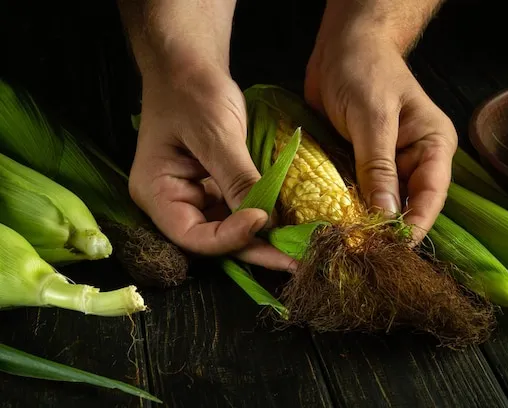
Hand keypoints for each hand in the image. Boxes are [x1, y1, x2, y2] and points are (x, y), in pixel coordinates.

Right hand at [129, 68, 295, 271]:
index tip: (263, 219)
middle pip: (214, 239)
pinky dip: (263, 215)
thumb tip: (266, 222)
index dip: (229, 237)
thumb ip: (238, 179)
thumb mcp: (215, 134)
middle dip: (255, 249)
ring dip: (264, 238)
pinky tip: (289, 223)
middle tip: (295, 261)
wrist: (190, 65)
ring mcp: (197, 197)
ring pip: (231, 229)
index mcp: (156, 192)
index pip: (192, 235)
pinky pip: (240, 209)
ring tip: (299, 248)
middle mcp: (174, 203)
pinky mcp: (217, 188)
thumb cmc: (192, 91)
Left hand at [304, 29, 456, 241]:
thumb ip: (378, 167)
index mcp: (433, 145)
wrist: (341, 46)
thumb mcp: (373, 118)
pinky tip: (335, 225)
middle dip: (386, 230)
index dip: (414, 225)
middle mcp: (414, 159)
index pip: (430, 195)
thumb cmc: (364, 70)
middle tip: (364, 254)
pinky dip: (348, 208)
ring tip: (348, 245)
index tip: (392, 249)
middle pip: (407, 205)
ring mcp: (387, 163)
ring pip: (381, 204)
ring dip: (365, 222)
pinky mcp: (361, 164)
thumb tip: (386, 217)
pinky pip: (358, 192)